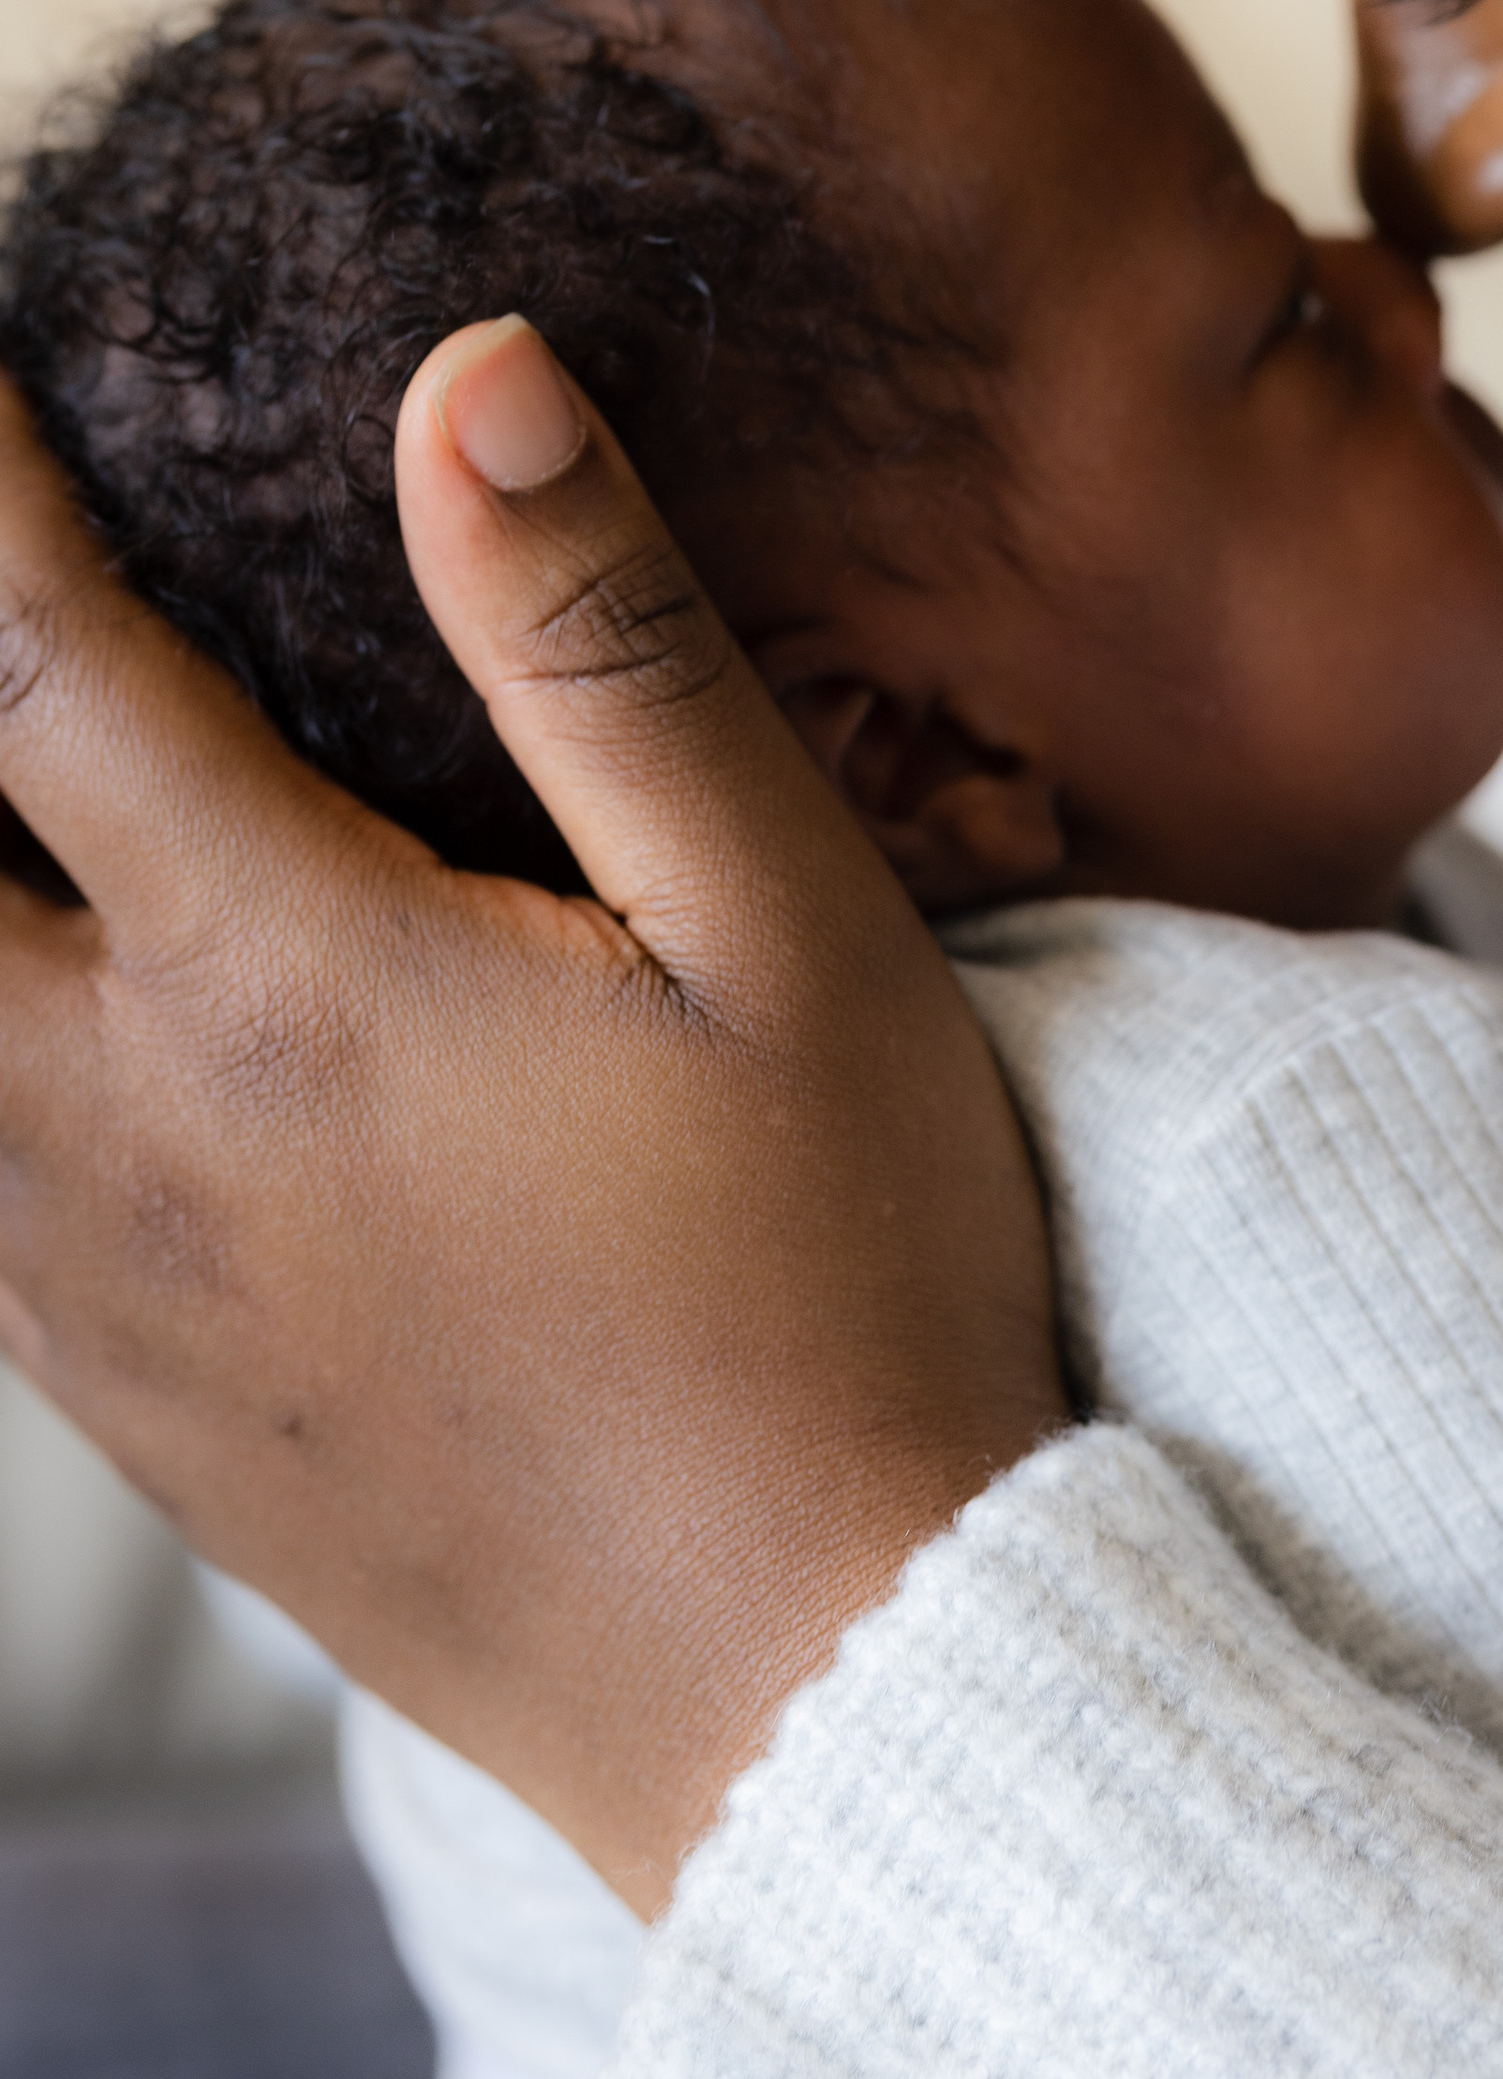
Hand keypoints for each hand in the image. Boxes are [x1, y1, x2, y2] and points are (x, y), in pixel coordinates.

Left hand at [0, 318, 1061, 1909]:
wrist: (819, 1693)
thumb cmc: (845, 1290)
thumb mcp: (792, 935)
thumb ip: (610, 650)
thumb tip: (472, 385)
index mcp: (289, 979)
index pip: (34, 655)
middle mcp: (127, 1127)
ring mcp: (98, 1288)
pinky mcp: (124, 1410)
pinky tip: (24, 1022)